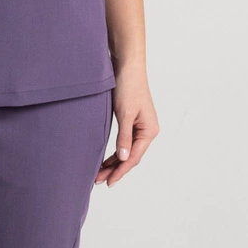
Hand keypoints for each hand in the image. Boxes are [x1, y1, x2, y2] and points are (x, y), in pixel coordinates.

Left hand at [96, 65, 158, 187]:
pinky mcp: (132, 122)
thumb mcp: (125, 114)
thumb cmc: (128, 87)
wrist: (127, 67)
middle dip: (115, 169)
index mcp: (149, 131)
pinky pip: (124, 142)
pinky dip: (115, 152)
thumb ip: (124, 137)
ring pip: (126, 151)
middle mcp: (147, 131)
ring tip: (99, 173)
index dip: (120, 170)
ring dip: (114, 162)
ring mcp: (140, 127)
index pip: (133, 157)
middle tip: (98, 180)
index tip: (108, 181)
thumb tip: (122, 157)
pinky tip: (106, 159)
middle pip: (130, 156)